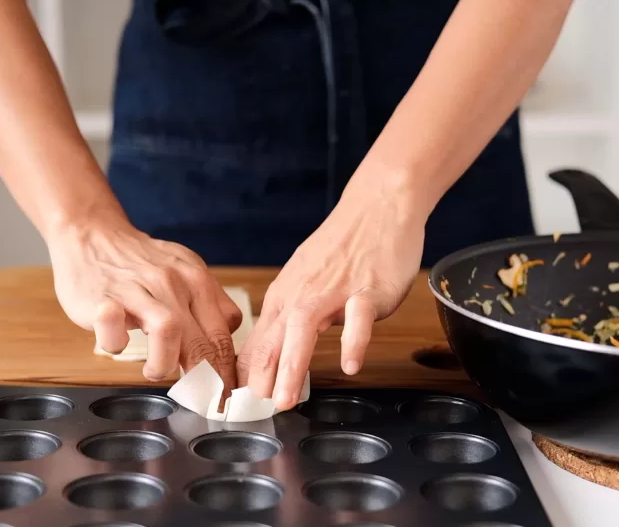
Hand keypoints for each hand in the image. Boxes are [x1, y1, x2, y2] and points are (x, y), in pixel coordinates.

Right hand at [47, 213, 241, 395]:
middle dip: (208, 379)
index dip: (228, 372)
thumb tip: (231, 336)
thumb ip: (211, 304)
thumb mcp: (188, 272)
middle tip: (204, 401)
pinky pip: (112, 326)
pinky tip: (118, 344)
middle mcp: (173, 284)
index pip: (223, 334)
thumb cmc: (142, 262)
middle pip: (202, 338)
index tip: (228, 398)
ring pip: (167, 330)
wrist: (94, 233)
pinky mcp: (102, 297)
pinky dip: (116, 343)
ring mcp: (137, 289)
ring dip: (165, 363)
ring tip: (155, 372)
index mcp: (198, 281)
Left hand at [236, 181, 425, 409]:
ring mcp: (336, 291)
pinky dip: (352, 341)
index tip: (241, 405)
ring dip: (293, 365)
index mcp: (286, 295)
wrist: (377, 207)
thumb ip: (291, 317)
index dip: (250, 375)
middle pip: (276, 338)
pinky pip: (359, 318)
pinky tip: (350, 364)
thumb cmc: (344, 248)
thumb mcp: (306, 281)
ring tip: (287, 398)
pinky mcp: (368, 289)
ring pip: (306, 328)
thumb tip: (271, 358)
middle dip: (263, 377)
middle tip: (256, 411)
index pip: (260, 342)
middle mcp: (304, 293)